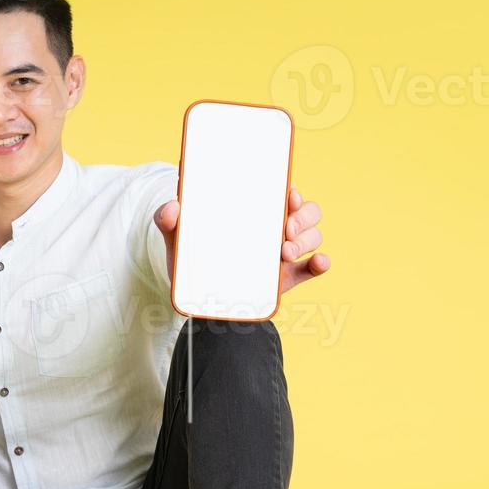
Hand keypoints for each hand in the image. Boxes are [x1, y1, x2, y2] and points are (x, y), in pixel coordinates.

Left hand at [154, 187, 331, 295]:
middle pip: (306, 211)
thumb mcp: (178, 238)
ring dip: (306, 240)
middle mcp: (275, 227)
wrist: (199, 299)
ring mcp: (284, 251)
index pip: (281, 191)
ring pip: (312, 235)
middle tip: (284, 229)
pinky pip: (314, 266)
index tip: (288, 193)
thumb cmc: (192, 260)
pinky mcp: (289, 276)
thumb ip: (169, 221)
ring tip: (284, 252)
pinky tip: (317, 261)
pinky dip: (320, 262)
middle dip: (301, 216)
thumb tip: (171, 208)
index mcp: (254, 210)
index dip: (290, 190)